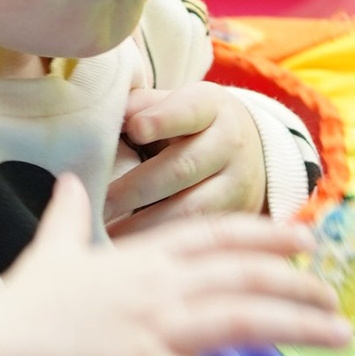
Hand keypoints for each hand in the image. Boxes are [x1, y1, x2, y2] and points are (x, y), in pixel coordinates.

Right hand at [0, 172, 349, 355]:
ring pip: (247, 322)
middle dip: (299, 286)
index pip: (218, 237)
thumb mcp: (50, 252)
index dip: (266, 238)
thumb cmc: (18, 308)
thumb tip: (72, 182)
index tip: (303, 241)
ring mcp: (159, 333)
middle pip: (247, 278)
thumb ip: (69, 218)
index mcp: (142, 259)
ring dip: (301, 328)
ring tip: (341, 338)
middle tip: (335, 299)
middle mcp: (161, 288)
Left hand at [106, 82, 267, 229]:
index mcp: (210, 107)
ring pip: (190, 209)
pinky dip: (161, 242)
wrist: (253, 154)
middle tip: (101, 203)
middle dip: (137, 187)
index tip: (135, 128)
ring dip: (146, 224)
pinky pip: (194, 233)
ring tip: (108, 234)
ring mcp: (235, 185)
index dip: (162, 119)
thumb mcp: (177, 105)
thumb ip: (143, 105)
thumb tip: (109, 110)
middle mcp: (228, 145)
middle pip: (182, 167)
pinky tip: (131, 250)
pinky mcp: (232, 218)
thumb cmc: (193, 127)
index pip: (187, 111)